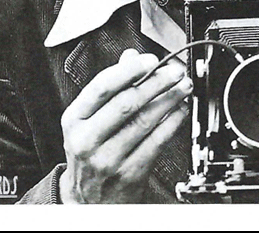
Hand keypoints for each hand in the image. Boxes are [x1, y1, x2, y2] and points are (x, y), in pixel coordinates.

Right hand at [58, 48, 191, 202]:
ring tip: (183, 87)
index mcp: (75, 120)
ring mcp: (108, 159)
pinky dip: (173, 122)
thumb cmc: (91, 153)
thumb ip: (110, 88)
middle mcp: (87, 140)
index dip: (129, 70)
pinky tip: (180, 110)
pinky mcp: (129, 173)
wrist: (90, 200)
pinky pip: (157, 141)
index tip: (151, 60)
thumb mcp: (88, 120)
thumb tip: (130, 58)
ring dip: (169, 99)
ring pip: (145, 121)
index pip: (101, 88)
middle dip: (156, 83)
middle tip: (175, 71)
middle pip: (126, 103)